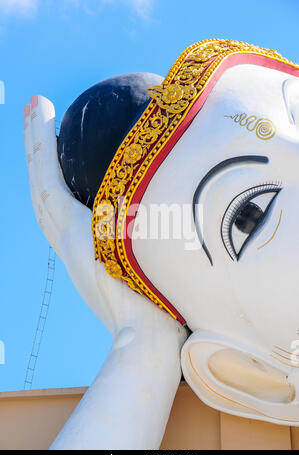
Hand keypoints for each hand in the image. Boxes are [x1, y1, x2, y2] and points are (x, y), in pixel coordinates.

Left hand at [24, 95, 186, 448]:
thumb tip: (144, 177)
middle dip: (35, 144)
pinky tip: (71, 178)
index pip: (46, 181)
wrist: (146, 345)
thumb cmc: (156, 305)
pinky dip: (57, 191)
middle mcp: (68, 242)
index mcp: (78, 236)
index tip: (37, 104)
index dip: (39, 142)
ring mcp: (72, 254)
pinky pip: (61, 219)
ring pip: (44, 203)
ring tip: (44, 131)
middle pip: (39, 186)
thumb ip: (142, 221)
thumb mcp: (147, 256)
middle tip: (33, 104)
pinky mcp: (83, 262)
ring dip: (41, 165)